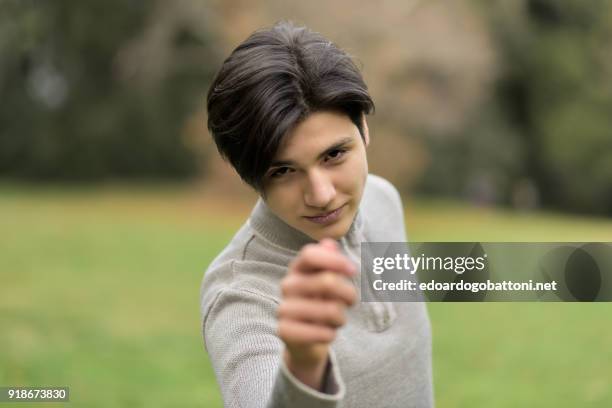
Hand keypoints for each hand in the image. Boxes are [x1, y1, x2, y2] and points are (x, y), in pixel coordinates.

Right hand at [277, 238, 356, 390]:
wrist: (305, 340)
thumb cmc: (321, 304)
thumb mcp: (328, 280)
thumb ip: (331, 262)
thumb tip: (329, 244)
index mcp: (298, 268)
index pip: (310, 254)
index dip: (335, 260)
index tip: (353, 271)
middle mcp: (287, 285)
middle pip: (328, 281)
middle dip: (349, 293)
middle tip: (350, 302)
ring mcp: (283, 308)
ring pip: (331, 310)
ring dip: (341, 318)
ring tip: (335, 320)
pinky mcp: (284, 331)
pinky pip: (322, 333)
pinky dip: (331, 334)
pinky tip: (325, 333)